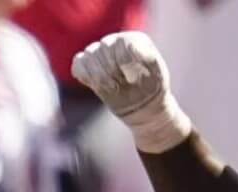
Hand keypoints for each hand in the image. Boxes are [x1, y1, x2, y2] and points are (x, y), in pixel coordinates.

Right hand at [72, 32, 190, 152]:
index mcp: (134, 40)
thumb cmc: (152, 89)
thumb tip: (131, 47)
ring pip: (89, 55)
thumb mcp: (158, 73)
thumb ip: (148, 57)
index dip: (125, 64)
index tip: (133, 79)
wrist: (143, 106)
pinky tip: (97, 86)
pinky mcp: (88, 66)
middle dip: (113, 71)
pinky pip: (78, 64)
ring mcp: (100, 52)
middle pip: (104, 49)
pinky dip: (85, 76)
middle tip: (122, 85)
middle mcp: (115, 42)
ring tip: (112, 87)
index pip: (121, 43)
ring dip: (100, 76)